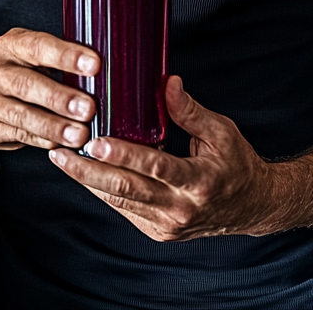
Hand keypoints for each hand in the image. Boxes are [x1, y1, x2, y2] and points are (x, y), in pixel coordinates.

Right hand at [0, 28, 98, 150]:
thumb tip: (101, 73)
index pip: (38, 46)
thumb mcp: (33, 54)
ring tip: (79, 134)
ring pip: (21, 115)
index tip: (93, 65)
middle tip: (88, 109)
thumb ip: (60, 61)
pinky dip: (42, 140)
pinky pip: (18, 135)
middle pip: (26, 84)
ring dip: (54, 126)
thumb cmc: (17, 69)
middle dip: (60, 98)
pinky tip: (61, 144)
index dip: (67, 56)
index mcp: (10, 45)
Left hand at [48, 76, 280, 240]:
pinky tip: (82, 173)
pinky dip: (101, 190)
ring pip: (118, 201)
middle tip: (60, 152)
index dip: (123, 155)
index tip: (96, 142)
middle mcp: (179, 208)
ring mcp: (166, 224)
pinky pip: (124, 208)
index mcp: (198, 181)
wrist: (252, 207)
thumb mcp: (221, 131)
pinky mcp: (157, 231)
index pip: (155, 167)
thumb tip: (166, 82)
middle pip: (125, 190)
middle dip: (88, 171)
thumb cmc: (237, 164)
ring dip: (87, 181)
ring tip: (61, 158)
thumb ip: (190, 110)